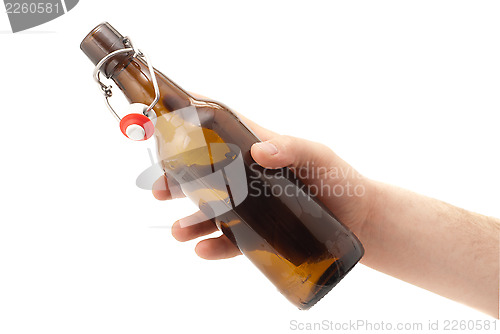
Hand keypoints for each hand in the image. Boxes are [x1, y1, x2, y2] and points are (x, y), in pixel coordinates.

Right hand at [152, 112, 373, 259]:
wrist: (359, 219)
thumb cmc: (340, 180)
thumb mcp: (318, 156)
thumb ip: (293, 148)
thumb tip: (260, 152)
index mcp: (257, 150)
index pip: (219, 130)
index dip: (190, 123)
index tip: (160, 121)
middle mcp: (248, 178)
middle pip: (203, 176)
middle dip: (177, 181)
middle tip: (158, 190)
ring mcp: (252, 208)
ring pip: (211, 212)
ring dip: (190, 220)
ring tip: (179, 231)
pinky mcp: (260, 235)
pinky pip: (231, 241)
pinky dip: (214, 246)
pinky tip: (202, 249)